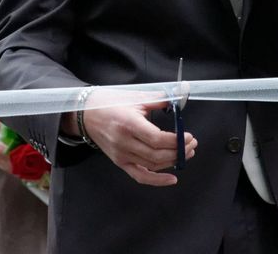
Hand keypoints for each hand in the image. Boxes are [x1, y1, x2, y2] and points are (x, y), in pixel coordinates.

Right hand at [79, 90, 196, 186]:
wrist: (85, 113)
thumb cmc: (110, 102)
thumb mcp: (135, 97)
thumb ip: (159, 100)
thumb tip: (180, 99)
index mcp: (128, 124)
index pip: (156, 139)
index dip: (176, 141)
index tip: (189, 136)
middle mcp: (123, 142)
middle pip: (156, 154)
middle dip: (179, 151)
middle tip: (192, 144)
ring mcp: (121, 155)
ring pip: (152, 165)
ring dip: (173, 161)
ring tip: (187, 153)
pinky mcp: (120, 162)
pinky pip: (140, 175)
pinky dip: (157, 180)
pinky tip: (171, 179)